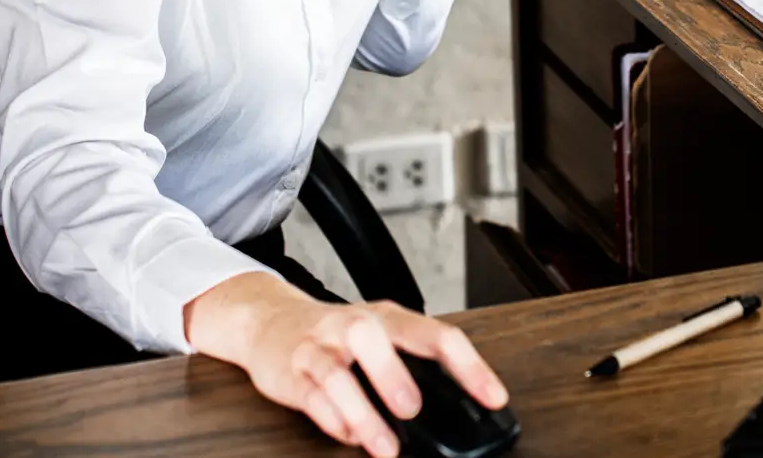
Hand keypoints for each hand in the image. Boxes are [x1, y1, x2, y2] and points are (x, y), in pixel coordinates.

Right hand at [185, 272, 507, 457]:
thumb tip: (457, 408)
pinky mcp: (291, 372)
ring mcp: (319, 347)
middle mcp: (353, 326)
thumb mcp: (380, 339)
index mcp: (388, 317)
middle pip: (372, 336)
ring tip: (385, 445)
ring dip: (362, 410)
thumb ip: (412, 366)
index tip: (493, 397)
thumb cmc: (337, 335)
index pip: (435, 334)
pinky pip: (310, 395)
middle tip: (413, 410)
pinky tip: (348, 436)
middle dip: (393, 374)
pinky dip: (331, 418)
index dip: (468, 366)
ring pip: (336, 372)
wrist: (269, 320)